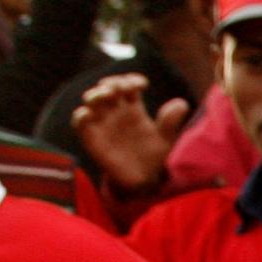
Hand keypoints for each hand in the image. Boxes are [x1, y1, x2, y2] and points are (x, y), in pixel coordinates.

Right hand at [70, 74, 184, 197]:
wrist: (143, 181)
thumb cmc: (154, 157)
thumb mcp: (165, 139)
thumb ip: (170, 122)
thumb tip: (182, 104)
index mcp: (133, 108)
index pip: (128, 85)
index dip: (132, 80)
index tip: (142, 85)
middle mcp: (116, 112)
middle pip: (108, 88)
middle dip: (113, 83)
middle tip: (122, 88)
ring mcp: (102, 123)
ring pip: (92, 99)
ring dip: (96, 94)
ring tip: (105, 95)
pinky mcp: (92, 137)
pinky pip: (80, 121)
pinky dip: (81, 115)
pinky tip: (89, 114)